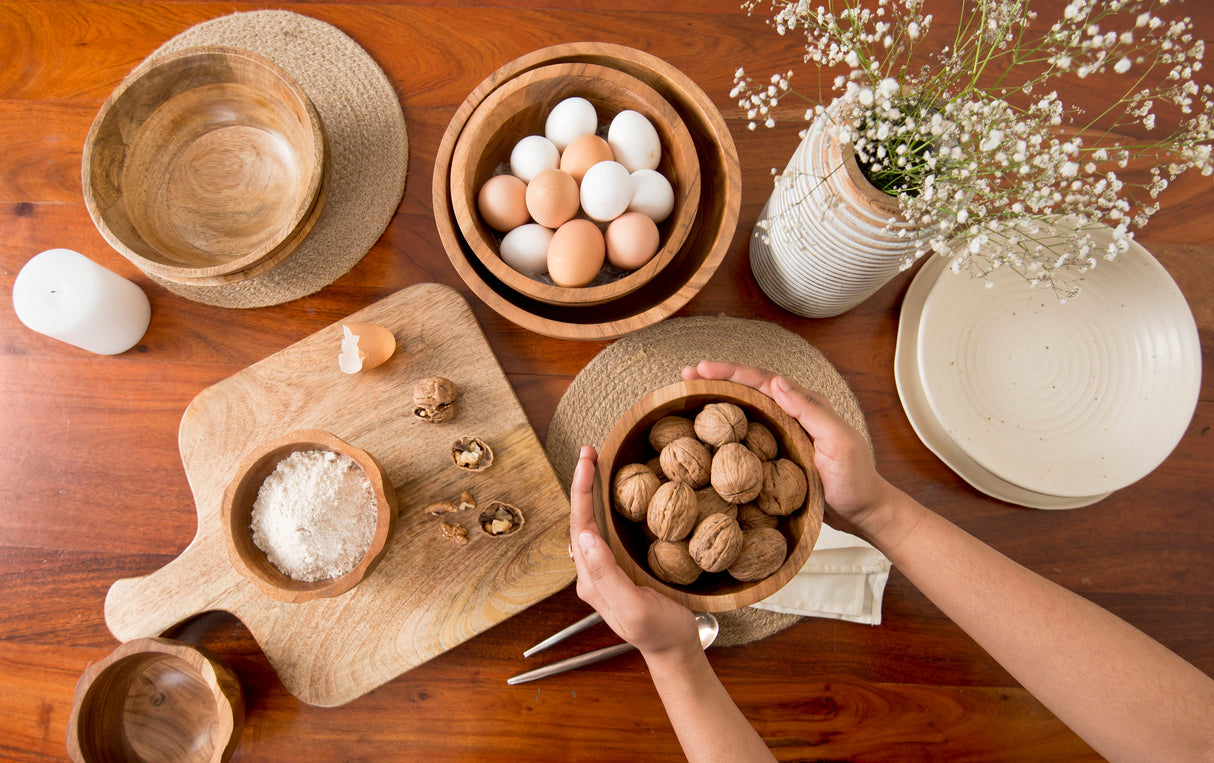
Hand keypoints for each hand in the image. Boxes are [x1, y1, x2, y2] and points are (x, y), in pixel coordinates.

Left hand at [569, 446, 700, 658]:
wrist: (675, 649)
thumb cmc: (658, 631)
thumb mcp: (632, 607)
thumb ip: (606, 574)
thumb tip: (585, 536)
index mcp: (591, 579)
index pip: (580, 525)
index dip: (581, 489)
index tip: (587, 460)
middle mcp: (592, 572)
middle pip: (581, 519)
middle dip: (582, 483)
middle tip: (590, 451)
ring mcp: (605, 569)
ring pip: (592, 523)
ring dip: (591, 492)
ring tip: (596, 463)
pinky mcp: (620, 568)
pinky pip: (608, 530)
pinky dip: (606, 506)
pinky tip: (614, 494)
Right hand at [681, 361, 897, 540]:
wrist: (862, 512)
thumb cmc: (854, 479)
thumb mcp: (839, 442)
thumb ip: (811, 411)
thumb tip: (777, 382)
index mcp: (806, 406)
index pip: (764, 381)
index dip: (732, 373)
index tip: (702, 369)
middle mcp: (791, 414)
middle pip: (750, 390)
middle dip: (718, 379)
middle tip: (686, 375)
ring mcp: (783, 434)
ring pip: (746, 410)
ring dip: (718, 401)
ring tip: (689, 395)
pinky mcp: (776, 454)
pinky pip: (747, 435)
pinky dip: (727, 428)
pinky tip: (707, 432)